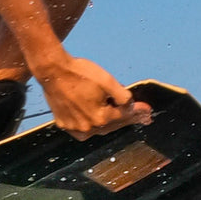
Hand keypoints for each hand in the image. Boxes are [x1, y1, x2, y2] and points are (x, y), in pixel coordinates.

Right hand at [35, 56, 151, 140]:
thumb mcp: (107, 80)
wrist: (52, 70)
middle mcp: (88, 128)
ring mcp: (74, 128)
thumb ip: (122, 96)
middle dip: (127, 119)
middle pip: (112, 125)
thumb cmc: (80, 73)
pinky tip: (97, 118)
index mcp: (101, 118)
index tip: (148, 110)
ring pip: (97, 128)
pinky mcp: (63, 124)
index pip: (124, 116)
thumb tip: (130, 105)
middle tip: (141, 116)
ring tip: (121, 116)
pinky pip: (83, 127)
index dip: (138, 112)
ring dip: (110, 122)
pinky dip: (92, 122)